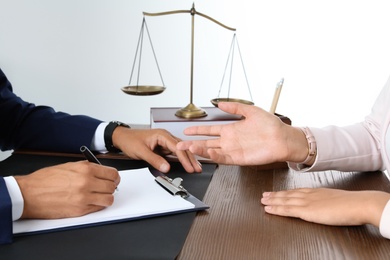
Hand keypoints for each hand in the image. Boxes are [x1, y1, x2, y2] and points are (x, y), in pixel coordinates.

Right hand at [14, 161, 119, 218]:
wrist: (29, 194)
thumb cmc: (45, 180)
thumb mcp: (69, 166)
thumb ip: (88, 168)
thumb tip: (102, 171)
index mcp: (85, 169)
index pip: (112, 174)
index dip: (114, 177)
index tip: (113, 179)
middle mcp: (87, 183)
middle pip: (112, 187)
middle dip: (111, 187)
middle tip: (107, 187)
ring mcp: (84, 198)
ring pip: (109, 199)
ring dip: (106, 198)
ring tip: (100, 196)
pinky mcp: (79, 210)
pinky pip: (98, 208)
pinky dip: (98, 205)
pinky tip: (91, 202)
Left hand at [112, 127, 201, 172]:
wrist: (121, 137)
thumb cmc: (130, 140)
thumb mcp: (141, 152)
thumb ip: (155, 160)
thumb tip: (166, 167)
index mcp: (162, 135)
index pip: (177, 148)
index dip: (185, 159)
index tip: (190, 167)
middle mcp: (165, 136)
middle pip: (182, 148)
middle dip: (191, 158)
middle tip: (197, 169)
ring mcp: (164, 141)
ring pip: (180, 150)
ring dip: (188, 158)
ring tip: (195, 167)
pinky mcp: (162, 146)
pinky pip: (175, 152)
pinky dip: (181, 158)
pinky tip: (186, 163)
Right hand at [177, 102, 308, 164]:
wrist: (282, 138)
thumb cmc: (270, 125)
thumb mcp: (251, 111)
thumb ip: (235, 108)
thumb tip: (221, 104)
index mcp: (231, 129)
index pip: (210, 130)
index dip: (198, 130)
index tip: (186, 130)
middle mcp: (230, 141)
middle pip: (207, 142)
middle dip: (192, 143)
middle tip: (180, 144)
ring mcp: (233, 150)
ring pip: (212, 151)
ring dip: (200, 150)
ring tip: (189, 148)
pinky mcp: (239, 158)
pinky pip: (224, 158)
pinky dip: (214, 156)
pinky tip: (206, 153)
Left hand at [261, 188, 389, 226]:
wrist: (356, 204)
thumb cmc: (350, 203)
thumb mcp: (335, 199)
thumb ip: (327, 201)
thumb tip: (325, 204)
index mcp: (316, 191)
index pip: (296, 191)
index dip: (285, 192)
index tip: (277, 192)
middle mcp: (308, 195)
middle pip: (287, 194)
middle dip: (275, 195)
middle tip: (264, 195)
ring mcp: (306, 202)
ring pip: (284, 201)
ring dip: (272, 201)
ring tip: (263, 201)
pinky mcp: (305, 211)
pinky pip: (287, 210)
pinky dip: (276, 209)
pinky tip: (268, 209)